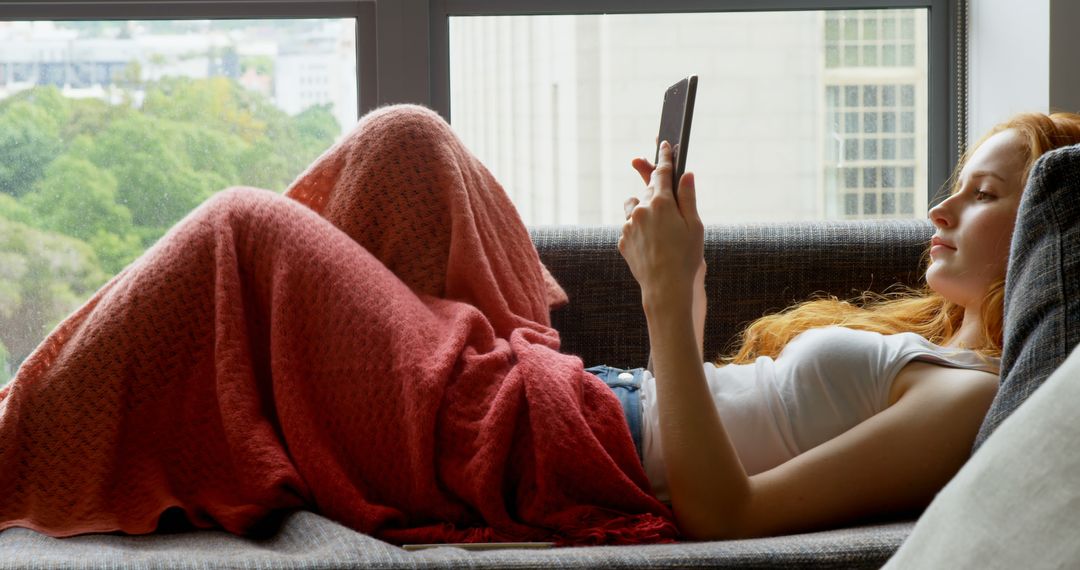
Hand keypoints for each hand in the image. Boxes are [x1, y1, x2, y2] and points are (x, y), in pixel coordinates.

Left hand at [618, 141, 704, 312]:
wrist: (665, 288)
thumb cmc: (686, 257)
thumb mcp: (694, 225)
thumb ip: (688, 197)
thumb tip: (686, 174)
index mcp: (662, 203)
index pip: (663, 172)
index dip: (665, 157)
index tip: (664, 144)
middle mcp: (641, 210)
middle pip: (648, 188)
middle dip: (656, 185)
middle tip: (660, 186)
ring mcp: (629, 225)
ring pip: (634, 206)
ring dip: (644, 208)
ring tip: (660, 226)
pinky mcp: (622, 240)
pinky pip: (630, 226)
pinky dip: (639, 229)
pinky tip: (653, 244)